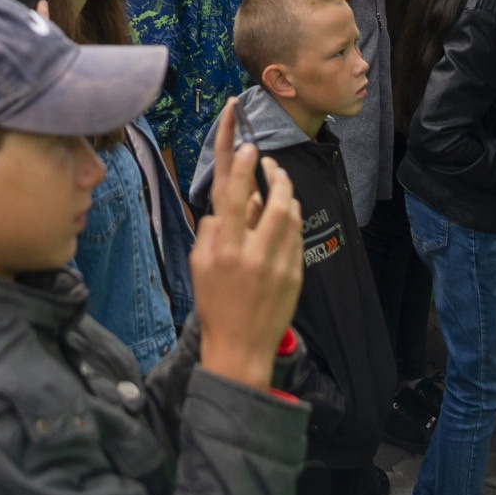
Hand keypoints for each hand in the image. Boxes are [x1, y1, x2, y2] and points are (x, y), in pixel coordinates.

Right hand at [189, 99, 303, 391]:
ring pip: (290, 217)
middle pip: (272, 202)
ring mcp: (278, 265)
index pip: (236, 198)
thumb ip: (209, 230)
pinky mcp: (295, 276)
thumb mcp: (198, 265)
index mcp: (224, 249)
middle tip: (270, 160)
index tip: (250, 146)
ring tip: (280, 181)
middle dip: (274, 174)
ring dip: (287, 193)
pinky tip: (288, 212)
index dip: (242, 168)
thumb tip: (224, 205)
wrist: (241, 348)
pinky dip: (293, 219)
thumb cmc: (215, 304)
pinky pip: (297, 237)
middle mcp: (252, 254)